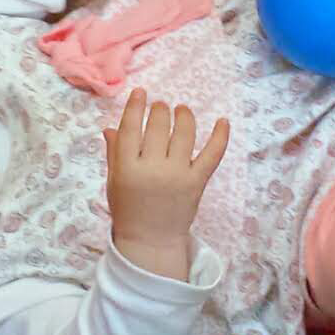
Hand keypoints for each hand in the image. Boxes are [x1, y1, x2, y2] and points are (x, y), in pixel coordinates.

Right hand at [102, 89, 230, 280]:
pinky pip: (212, 154)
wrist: (151, 241)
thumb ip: (114, 154)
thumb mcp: (114, 182)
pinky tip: (222, 121)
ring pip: (184, 133)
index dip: (136, 106)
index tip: (141, 93)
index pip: (131, 128)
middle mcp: (152, 169)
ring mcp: (177, 175)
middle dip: (160, 110)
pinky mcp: (197, 182)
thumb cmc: (129, 210)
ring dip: (184, 116)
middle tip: (161, 107)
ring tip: (182, 110)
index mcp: (127, 168)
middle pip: (159, 126)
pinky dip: (220, 136)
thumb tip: (111, 127)